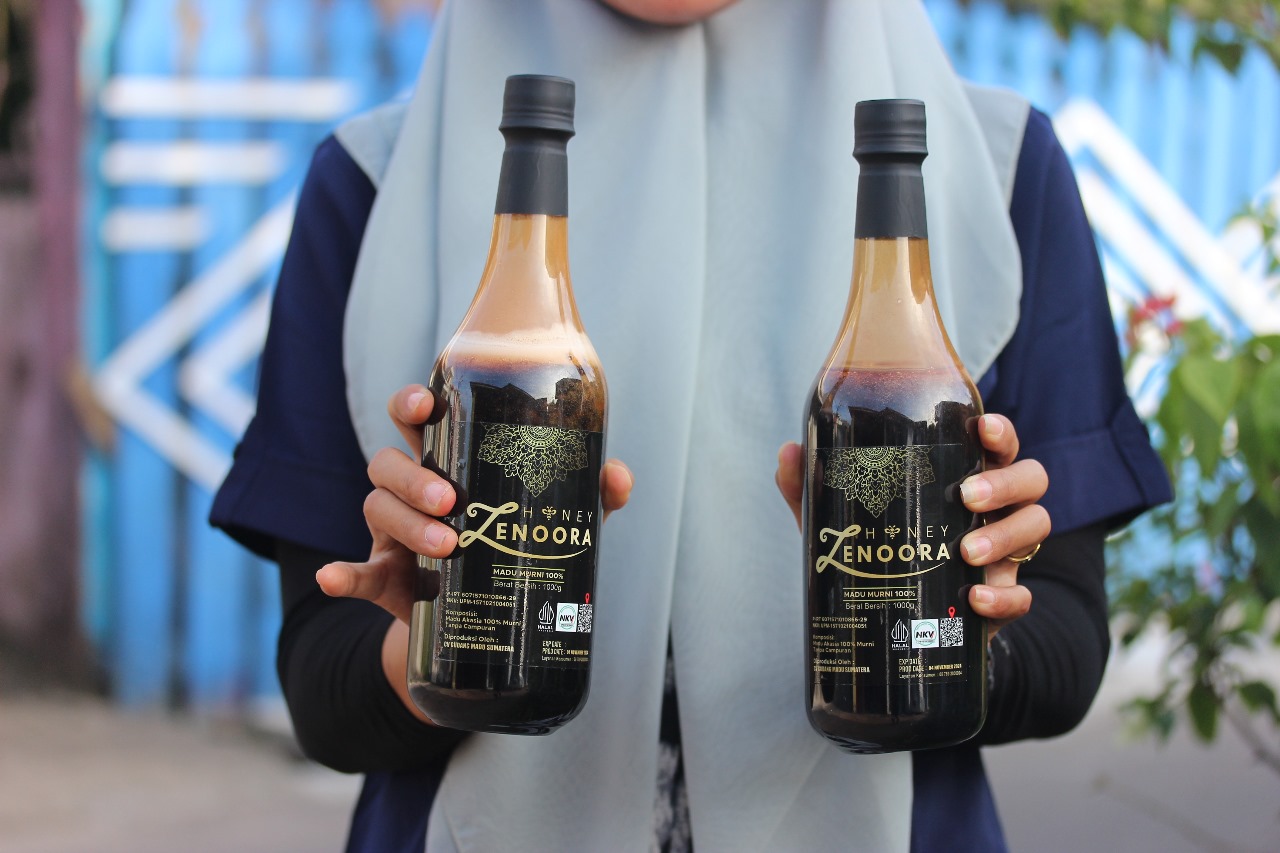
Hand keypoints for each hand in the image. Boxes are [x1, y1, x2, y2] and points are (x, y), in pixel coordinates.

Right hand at [315, 384, 634, 624]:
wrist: (485, 617)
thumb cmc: (517, 545)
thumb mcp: (554, 519)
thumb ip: (586, 495)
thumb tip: (617, 476)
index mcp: (448, 461)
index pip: (418, 417)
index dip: (412, 402)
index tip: (425, 404)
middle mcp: (412, 488)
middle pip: (389, 460)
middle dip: (413, 475)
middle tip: (450, 500)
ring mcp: (392, 532)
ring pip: (377, 508)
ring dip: (405, 523)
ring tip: (446, 546)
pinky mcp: (383, 576)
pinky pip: (355, 572)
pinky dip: (341, 574)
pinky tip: (335, 579)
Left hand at [774, 413, 1048, 636]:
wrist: (901, 623)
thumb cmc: (880, 549)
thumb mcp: (847, 518)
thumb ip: (815, 488)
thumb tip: (790, 452)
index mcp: (963, 475)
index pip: (997, 443)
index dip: (999, 432)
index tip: (982, 429)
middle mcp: (994, 508)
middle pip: (1032, 478)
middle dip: (1005, 483)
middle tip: (967, 497)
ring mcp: (1005, 552)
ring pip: (1036, 526)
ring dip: (1006, 535)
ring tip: (967, 551)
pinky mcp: (1002, 597)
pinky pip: (1022, 596)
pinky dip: (1005, 597)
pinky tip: (976, 599)